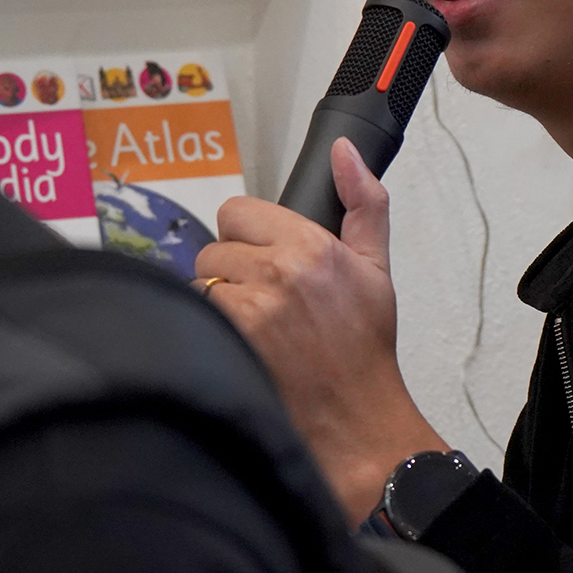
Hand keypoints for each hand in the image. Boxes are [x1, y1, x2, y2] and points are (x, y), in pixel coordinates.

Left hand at [195, 138, 446, 520]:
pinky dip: (212, 330)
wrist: (354, 419)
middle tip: (266, 301)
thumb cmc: (362, 349)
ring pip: (200, 282)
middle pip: (214, 247)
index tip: (268, 259)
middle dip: (234, 271)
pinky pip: (196, 316)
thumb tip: (344, 153)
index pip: (238, 211)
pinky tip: (243, 347)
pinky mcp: (227, 342)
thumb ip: (364, 203)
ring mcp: (248, 310)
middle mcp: (278, 272)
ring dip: (218, 302)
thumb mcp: (376, 268)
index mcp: (312, 246)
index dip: (250, 236)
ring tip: (255, 327)